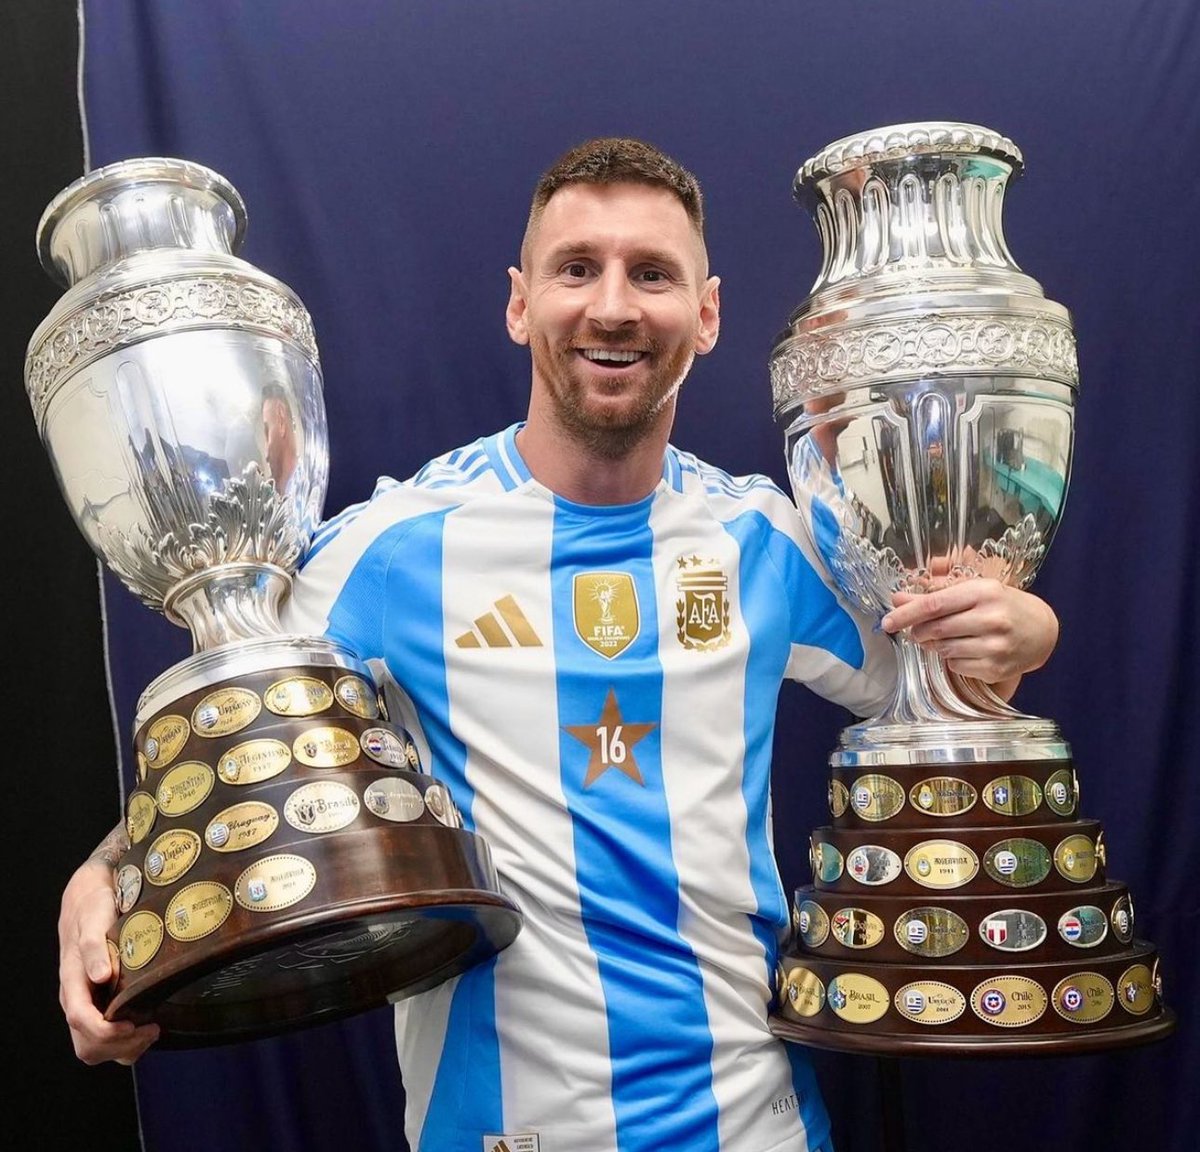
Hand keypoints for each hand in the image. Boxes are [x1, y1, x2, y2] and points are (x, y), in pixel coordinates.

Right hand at [58, 856, 158, 1063]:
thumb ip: (95, 947)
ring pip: (97, 1048)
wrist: (90, 902)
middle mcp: (77, 1000)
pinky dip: (127, 1042)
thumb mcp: (94, 920)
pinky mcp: (101, 1005)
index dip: (105, 1031)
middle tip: (151, 1028)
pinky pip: (108, 1039)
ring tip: (152, 1029)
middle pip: (87, 1045)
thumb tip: (101, 976)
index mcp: (72, 983)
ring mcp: (89, 1005)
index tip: (133, 1025)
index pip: (80, 1020)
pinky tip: (148, 1025)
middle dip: (119, 1044)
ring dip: (125, 1048)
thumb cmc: (92, 909)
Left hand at [880, 579, 1058, 697]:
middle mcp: (992, 618)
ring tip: (945, 637)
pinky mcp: (996, 668)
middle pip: (935, 629)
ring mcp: (996, 646)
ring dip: (934, 645)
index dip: (906, 614)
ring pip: (943, 649)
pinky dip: (952, 659)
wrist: (1041, 630)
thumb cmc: (1001, 604)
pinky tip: (964, 649)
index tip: (886, 621)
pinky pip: (956, 666)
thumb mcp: (973, 589)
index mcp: (983, 592)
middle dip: (919, 631)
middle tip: (918, 630)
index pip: (934, 605)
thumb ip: (935, 592)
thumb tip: (898, 599)